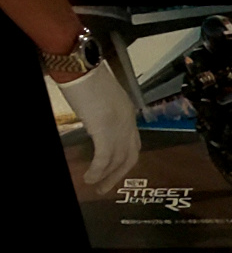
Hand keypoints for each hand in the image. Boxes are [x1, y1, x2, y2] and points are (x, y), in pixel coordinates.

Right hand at [57, 62, 138, 194]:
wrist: (79, 65)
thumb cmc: (84, 75)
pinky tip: (90, 178)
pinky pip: (104, 158)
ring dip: (107, 176)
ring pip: (118, 160)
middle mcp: (128, 122)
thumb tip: (95, 121)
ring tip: (96, 186)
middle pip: (130, 155)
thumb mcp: (100, 97)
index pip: (132, 142)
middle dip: (118, 174)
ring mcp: (118, 127)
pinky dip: (98, 171)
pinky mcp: (105, 130)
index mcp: (127, 113)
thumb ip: (103, 111)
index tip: (114, 170)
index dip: (123, 159)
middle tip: (105, 187)